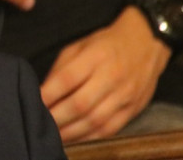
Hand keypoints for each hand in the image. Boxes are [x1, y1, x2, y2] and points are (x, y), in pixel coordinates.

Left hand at [40, 8, 170, 142]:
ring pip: (94, 121)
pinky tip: (75, 138)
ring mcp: (124, 96)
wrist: (147, 44)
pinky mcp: (132, 110)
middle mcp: (111, 78)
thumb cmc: (106, 44)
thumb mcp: (80, 45)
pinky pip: (109, 129)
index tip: (35, 102)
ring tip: (54, 135)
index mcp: (95, 57)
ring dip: (71, 131)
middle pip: (80, 105)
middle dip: (57, 117)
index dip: (49, 93)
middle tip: (41, 122)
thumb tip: (44, 91)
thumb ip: (61, 67)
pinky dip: (90, 137)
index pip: (67, 79)